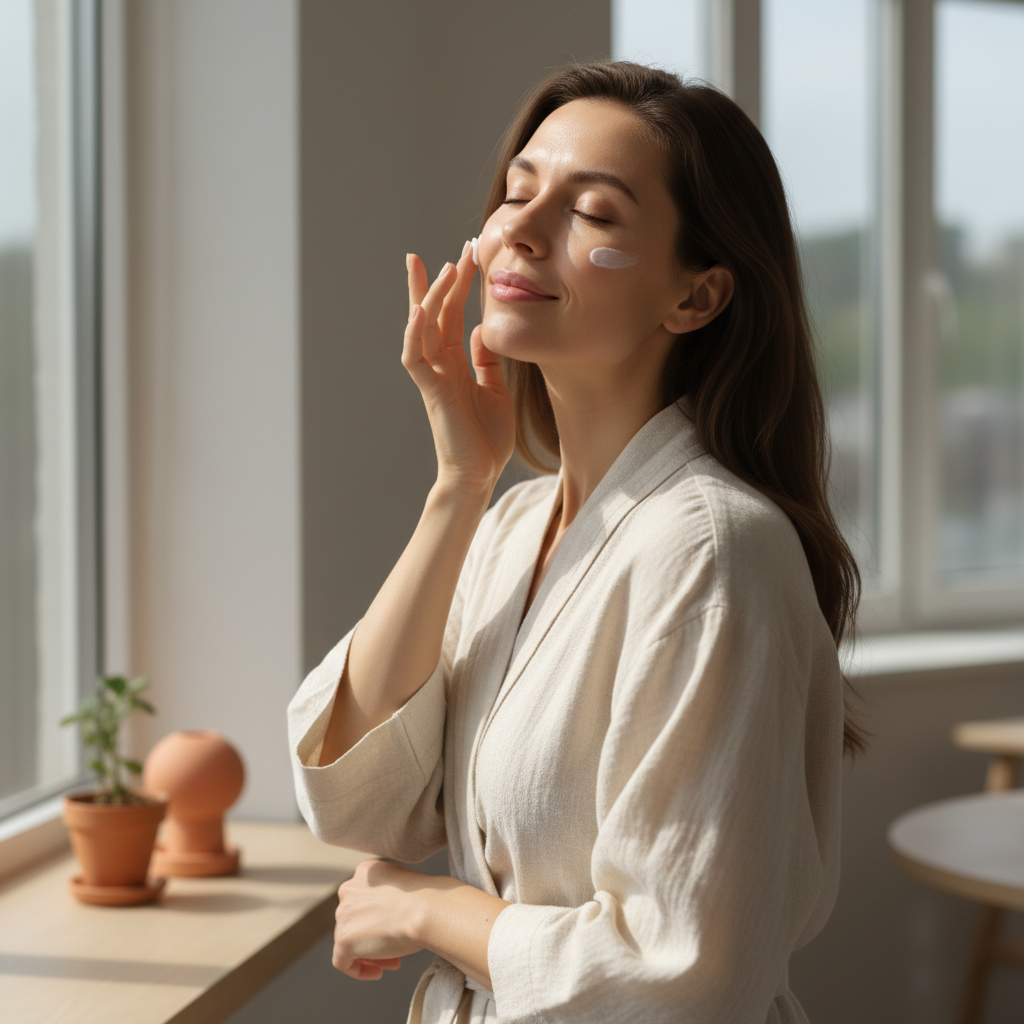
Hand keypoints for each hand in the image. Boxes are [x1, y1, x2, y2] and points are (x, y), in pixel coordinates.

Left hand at [331, 860, 428, 979]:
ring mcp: (344, 913)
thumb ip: (387, 900)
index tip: (395, 931)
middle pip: (355, 921)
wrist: (427, 910)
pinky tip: (378, 973)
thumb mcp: (402, 890)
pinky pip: (342, 961)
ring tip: (393, 962)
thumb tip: (385, 920)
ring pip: (350, 940)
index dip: (378, 920)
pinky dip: (358, 970)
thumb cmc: (426, 901)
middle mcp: (349, 889)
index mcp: (365, 872)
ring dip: (370, 954)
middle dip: (374, 938)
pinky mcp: (343, 938)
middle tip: (395, 952)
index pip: (363, 901)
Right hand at [404, 243, 514, 492]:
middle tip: (456, 249)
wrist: (478, 474)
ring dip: (431, 297)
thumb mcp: (494, 390)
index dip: (460, 285)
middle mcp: (440, 365)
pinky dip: (415, 333)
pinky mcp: (431, 392)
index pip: (452, 315)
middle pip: (435, 313)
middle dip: (442, 280)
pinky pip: (416, 357)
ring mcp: (433, 377)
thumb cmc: (485, 438)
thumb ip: (486, 361)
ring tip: (442, 268)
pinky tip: (420, 310)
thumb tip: (483, 331)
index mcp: (455, 363)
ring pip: (424, 328)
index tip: (470, 255)